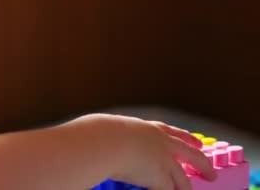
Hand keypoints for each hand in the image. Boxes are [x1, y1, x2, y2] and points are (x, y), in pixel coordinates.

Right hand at [80, 114, 216, 189]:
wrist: (105, 141)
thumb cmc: (101, 134)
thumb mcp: (114, 129)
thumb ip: (119, 135)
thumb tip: (106, 140)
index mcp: (150, 129)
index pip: (174, 133)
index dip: (188, 138)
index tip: (198, 143)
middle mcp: (162, 144)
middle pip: (192, 155)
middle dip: (203, 165)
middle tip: (211, 174)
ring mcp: (164, 161)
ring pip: (182, 179)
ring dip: (186, 188)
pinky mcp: (161, 178)